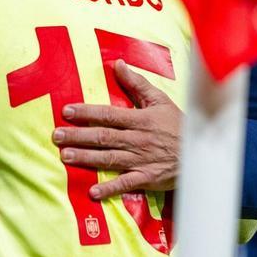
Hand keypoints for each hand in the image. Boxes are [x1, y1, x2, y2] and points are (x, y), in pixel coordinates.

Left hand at [52, 60, 180, 199]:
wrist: (199, 152)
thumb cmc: (177, 125)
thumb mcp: (160, 100)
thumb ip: (137, 83)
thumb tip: (118, 64)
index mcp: (140, 119)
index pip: (108, 115)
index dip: (86, 113)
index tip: (66, 111)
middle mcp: (137, 139)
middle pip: (103, 137)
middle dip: (78, 136)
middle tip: (56, 135)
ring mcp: (141, 160)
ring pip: (109, 158)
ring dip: (86, 158)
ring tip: (65, 156)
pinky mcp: (146, 178)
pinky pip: (125, 184)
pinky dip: (109, 188)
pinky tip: (92, 192)